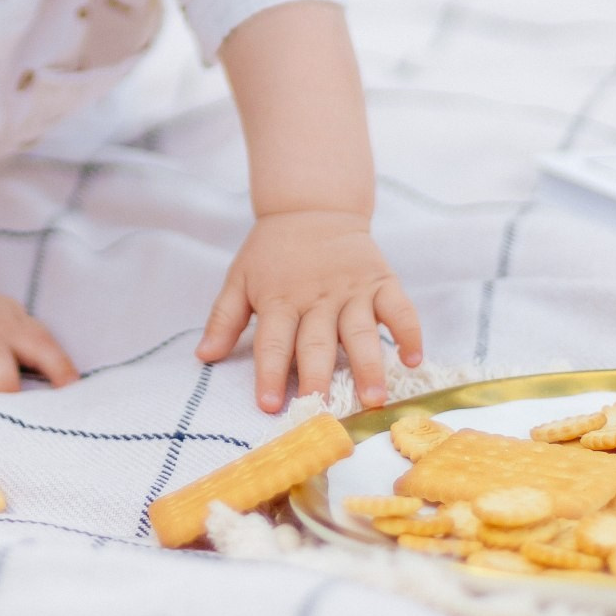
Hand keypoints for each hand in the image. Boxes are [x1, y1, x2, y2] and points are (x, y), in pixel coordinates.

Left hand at [196, 210, 421, 412]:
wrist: (312, 206)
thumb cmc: (273, 251)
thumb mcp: (239, 277)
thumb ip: (224, 318)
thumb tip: (204, 356)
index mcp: (280, 299)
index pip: (273, 342)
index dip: (270, 374)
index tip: (270, 406)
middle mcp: (317, 297)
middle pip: (317, 342)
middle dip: (318, 377)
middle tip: (321, 409)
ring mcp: (352, 290)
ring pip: (361, 331)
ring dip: (368, 365)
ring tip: (373, 398)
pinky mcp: (381, 281)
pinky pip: (399, 308)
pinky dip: (409, 333)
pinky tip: (412, 360)